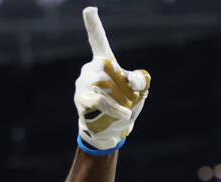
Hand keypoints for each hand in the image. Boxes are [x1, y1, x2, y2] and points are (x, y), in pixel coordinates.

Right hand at [74, 7, 149, 151]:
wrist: (110, 131)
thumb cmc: (124, 106)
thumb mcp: (139, 92)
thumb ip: (139, 80)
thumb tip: (131, 80)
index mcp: (104, 62)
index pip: (98, 40)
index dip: (93, 25)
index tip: (89, 9)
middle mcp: (90, 69)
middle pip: (110, 68)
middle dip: (125, 84)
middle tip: (132, 97)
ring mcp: (83, 83)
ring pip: (106, 84)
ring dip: (121, 99)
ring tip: (125, 111)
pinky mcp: (81, 99)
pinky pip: (100, 100)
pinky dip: (115, 107)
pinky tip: (124, 113)